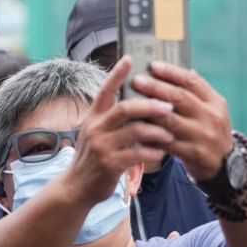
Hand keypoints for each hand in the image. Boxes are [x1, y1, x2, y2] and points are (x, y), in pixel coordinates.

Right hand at [63, 57, 172, 205]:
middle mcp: (95, 128)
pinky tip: (161, 153)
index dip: (117, 74)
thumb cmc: (93, 159)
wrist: (76, 188)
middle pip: (125, 108)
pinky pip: (137, 153)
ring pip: (135, 131)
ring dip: (157, 131)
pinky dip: (152, 152)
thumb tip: (135, 103)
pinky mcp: (109, 164)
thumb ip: (111, 120)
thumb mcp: (95, 134)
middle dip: (150, 105)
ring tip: (170, 134)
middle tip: (169, 106)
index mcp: (93, 117)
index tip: (130, 58)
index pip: (105, 90)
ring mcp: (101, 146)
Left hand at [130, 62, 232, 182]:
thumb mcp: (212, 110)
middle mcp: (211, 117)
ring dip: (149, 111)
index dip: (172, 72)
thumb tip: (174, 70)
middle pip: (180, 98)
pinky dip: (150, 135)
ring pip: (170, 120)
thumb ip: (196, 93)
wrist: (224, 166)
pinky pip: (166, 142)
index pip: (193, 82)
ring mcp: (202, 136)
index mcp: (215, 102)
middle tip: (137, 81)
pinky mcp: (192, 153)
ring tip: (132, 103)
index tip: (153, 65)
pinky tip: (136, 128)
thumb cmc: (210, 131)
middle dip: (156, 88)